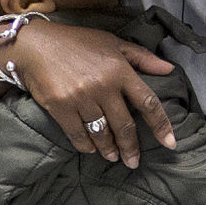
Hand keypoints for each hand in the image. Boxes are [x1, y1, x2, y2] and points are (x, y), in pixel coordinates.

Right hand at [15, 21, 175, 168]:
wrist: (35, 45)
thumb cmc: (76, 42)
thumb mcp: (112, 42)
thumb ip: (142, 57)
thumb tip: (169, 70)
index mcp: (120, 70)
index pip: (147, 102)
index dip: (161, 125)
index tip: (170, 143)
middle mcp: (103, 86)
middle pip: (125, 125)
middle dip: (131, 148)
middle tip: (133, 162)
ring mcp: (81, 98)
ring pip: (102, 133)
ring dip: (109, 150)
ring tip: (113, 157)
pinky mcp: (61, 108)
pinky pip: (78, 135)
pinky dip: (87, 146)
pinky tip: (92, 149)